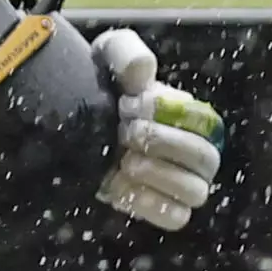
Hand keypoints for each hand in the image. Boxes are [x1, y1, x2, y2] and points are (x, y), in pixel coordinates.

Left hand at [90, 27, 223, 232]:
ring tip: (126, 161)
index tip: (133, 101)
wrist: (65, 122)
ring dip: (161, 176)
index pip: (206, 121)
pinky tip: (121, 184)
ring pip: (196, 192)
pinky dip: (151, 203)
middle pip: (206, 158)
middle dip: (166, 144)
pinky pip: (174, 217)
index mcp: (188, 115)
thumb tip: (144, 70)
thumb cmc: (97, 86)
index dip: (175, 114)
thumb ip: (126, 53)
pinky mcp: (154, 208)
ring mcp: (176, 184)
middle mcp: (190, 151)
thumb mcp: (105, 57)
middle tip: (127, 132)